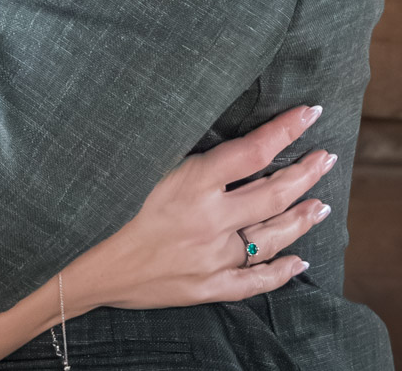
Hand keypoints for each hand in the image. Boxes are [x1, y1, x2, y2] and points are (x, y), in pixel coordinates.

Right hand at [61, 106, 336, 310]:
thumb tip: (211, 125)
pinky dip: (281, 273)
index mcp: (193, 182)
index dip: (287, 130)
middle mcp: (210, 219)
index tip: (311, 113)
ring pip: (272, 237)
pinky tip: (300, 262)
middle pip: (274, 193)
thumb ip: (179, 151)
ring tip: (322, 204)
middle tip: (325, 158)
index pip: (255, 150)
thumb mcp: (138, 163)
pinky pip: (253, 283)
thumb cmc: (100, 204)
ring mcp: (211, 257)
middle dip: (305, 173)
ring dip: (301, 218)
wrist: (76, 265)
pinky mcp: (204, 288)